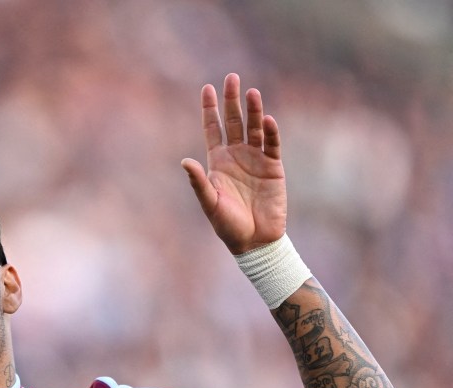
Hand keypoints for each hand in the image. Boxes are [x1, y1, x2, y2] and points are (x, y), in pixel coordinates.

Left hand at [181, 74, 286, 254]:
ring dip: (254, 111)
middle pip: (234, 121)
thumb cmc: (228, 225)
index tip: (207, 88)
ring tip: (251, 92)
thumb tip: (184, 161)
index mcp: (217, 162)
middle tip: (231, 78)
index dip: (209, 109)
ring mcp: (256, 159)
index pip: (213, 129)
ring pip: (254, 129)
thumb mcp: (209, 203)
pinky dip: (270, 133)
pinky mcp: (274, 167)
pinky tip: (267, 120)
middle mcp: (236, 156)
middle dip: (232, 100)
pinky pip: (272, 145)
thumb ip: (198, 182)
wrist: (254, 241)